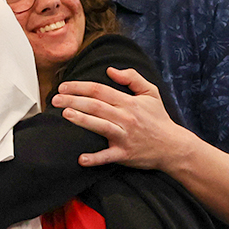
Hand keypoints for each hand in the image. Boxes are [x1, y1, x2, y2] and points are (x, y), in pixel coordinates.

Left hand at [50, 67, 192, 169]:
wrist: (173, 146)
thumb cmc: (158, 119)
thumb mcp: (151, 92)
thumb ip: (132, 78)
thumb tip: (110, 70)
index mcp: (129, 102)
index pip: (100, 90)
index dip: (80, 87)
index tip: (64, 87)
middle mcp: (125, 117)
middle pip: (95, 106)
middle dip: (73, 101)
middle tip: (55, 99)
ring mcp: (125, 136)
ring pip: (100, 126)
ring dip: (82, 120)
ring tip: (64, 114)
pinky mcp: (125, 154)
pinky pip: (108, 157)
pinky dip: (95, 158)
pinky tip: (81, 158)